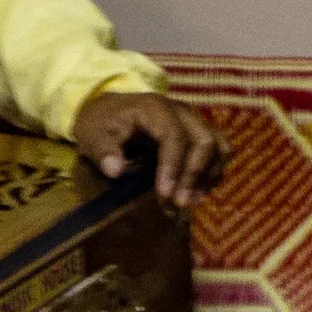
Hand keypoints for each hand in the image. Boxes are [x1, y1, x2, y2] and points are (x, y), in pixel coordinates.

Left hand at [71, 89, 222, 208]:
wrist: (111, 110)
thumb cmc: (102, 123)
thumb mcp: (91, 134)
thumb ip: (102, 151)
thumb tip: (116, 171)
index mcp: (155, 108)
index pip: (174, 136)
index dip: (173, 166)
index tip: (164, 195)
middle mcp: (182, 112)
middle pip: (205, 141)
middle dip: (195, 174)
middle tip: (179, 203)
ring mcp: (195, 122)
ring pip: (219, 146)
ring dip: (208, 176)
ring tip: (189, 202)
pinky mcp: (200, 133)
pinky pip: (219, 153)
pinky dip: (211, 174)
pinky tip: (194, 194)